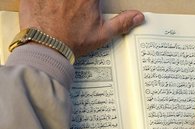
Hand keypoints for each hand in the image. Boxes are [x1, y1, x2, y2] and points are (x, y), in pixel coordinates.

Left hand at [19, 0, 143, 56]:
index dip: (94, 2)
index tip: (91, 7)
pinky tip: (51, 8)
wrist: (47, 48)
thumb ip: (121, 23)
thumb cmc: (73, 42)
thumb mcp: (102, 35)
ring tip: (63, 11)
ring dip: (64, 3)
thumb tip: (138, 17)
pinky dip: (46, 2)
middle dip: (79, 4)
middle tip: (77, 11)